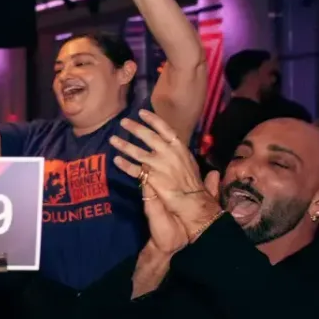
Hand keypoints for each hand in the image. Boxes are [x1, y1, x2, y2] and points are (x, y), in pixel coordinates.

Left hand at [110, 111, 220, 244]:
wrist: (193, 206)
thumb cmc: (196, 191)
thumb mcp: (198, 173)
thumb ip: (192, 164)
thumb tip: (205, 167)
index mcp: (182, 150)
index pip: (167, 130)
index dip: (154, 120)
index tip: (142, 112)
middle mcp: (170, 155)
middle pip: (149, 137)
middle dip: (135, 128)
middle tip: (123, 122)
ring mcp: (160, 166)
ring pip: (138, 152)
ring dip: (124, 145)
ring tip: (113, 139)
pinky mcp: (151, 178)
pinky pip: (134, 170)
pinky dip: (124, 165)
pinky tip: (116, 160)